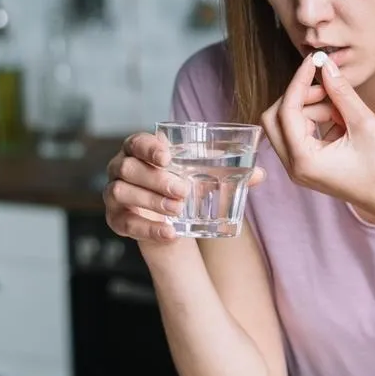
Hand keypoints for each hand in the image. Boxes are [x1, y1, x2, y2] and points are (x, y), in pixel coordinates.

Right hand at [104, 132, 265, 242]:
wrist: (172, 220)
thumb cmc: (186, 187)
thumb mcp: (207, 177)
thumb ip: (231, 173)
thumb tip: (260, 173)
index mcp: (140, 150)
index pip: (136, 142)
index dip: (148, 147)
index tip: (168, 156)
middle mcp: (120, 168)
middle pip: (129, 168)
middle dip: (157, 179)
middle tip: (183, 191)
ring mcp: (114, 194)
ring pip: (122, 192)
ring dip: (151, 201)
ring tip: (178, 210)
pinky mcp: (116, 219)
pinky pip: (126, 223)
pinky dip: (149, 228)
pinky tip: (170, 233)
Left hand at [260, 54, 374, 224]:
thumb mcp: (365, 124)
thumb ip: (342, 93)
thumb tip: (326, 67)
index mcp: (304, 160)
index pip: (286, 111)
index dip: (299, 82)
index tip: (313, 62)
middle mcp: (294, 167)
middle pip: (275, 119)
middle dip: (299, 97)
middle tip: (326, 87)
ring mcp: (300, 168)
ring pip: (289, 125)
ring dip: (312, 109)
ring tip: (344, 111)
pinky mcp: (309, 166)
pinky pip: (301, 135)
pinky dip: (318, 122)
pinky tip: (343, 122)